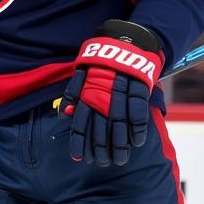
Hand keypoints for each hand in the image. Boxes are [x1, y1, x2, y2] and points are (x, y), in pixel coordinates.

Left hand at [59, 19, 164, 166]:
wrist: (127, 40)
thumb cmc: (102, 61)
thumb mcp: (82, 72)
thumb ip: (73, 94)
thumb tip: (63, 115)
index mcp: (88, 92)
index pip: (81, 121)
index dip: (80, 141)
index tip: (80, 158)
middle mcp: (103, 93)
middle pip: (100, 126)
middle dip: (101, 147)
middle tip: (102, 163)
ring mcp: (122, 91)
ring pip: (119, 123)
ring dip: (119, 144)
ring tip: (119, 160)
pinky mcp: (140, 87)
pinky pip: (138, 111)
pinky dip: (138, 128)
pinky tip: (137, 142)